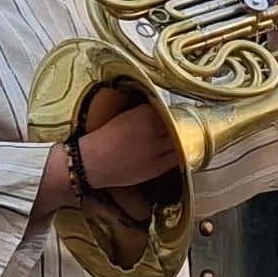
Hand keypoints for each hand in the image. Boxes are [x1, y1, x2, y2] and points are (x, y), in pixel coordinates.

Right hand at [67, 99, 182, 196]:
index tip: (177, 113)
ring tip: (184, 138)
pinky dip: (181, 153)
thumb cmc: (103, 139)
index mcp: (144, 114)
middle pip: (179, 124)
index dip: (175, 112)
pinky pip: (178, 158)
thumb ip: (145, 113)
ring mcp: (156, 150)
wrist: (93, 162)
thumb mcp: (125, 116)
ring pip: (182, 142)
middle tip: (184, 125)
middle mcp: (153, 130)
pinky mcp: (156, 167)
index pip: (169, 109)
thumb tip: (159, 112)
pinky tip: (179, 151)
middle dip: (183, 124)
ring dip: (185, 139)